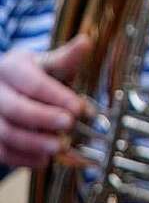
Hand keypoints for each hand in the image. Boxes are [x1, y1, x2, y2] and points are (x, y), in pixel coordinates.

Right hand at [0, 35, 90, 167]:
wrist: (12, 90)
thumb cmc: (36, 76)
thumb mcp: (50, 64)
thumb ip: (67, 59)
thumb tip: (86, 41)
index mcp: (11, 68)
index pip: (33, 83)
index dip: (57, 97)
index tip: (80, 108)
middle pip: (15, 108)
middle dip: (44, 119)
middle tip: (69, 126)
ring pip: (5, 133)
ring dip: (34, 143)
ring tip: (59, 147)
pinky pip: (1, 152)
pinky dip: (23, 158)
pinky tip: (44, 160)